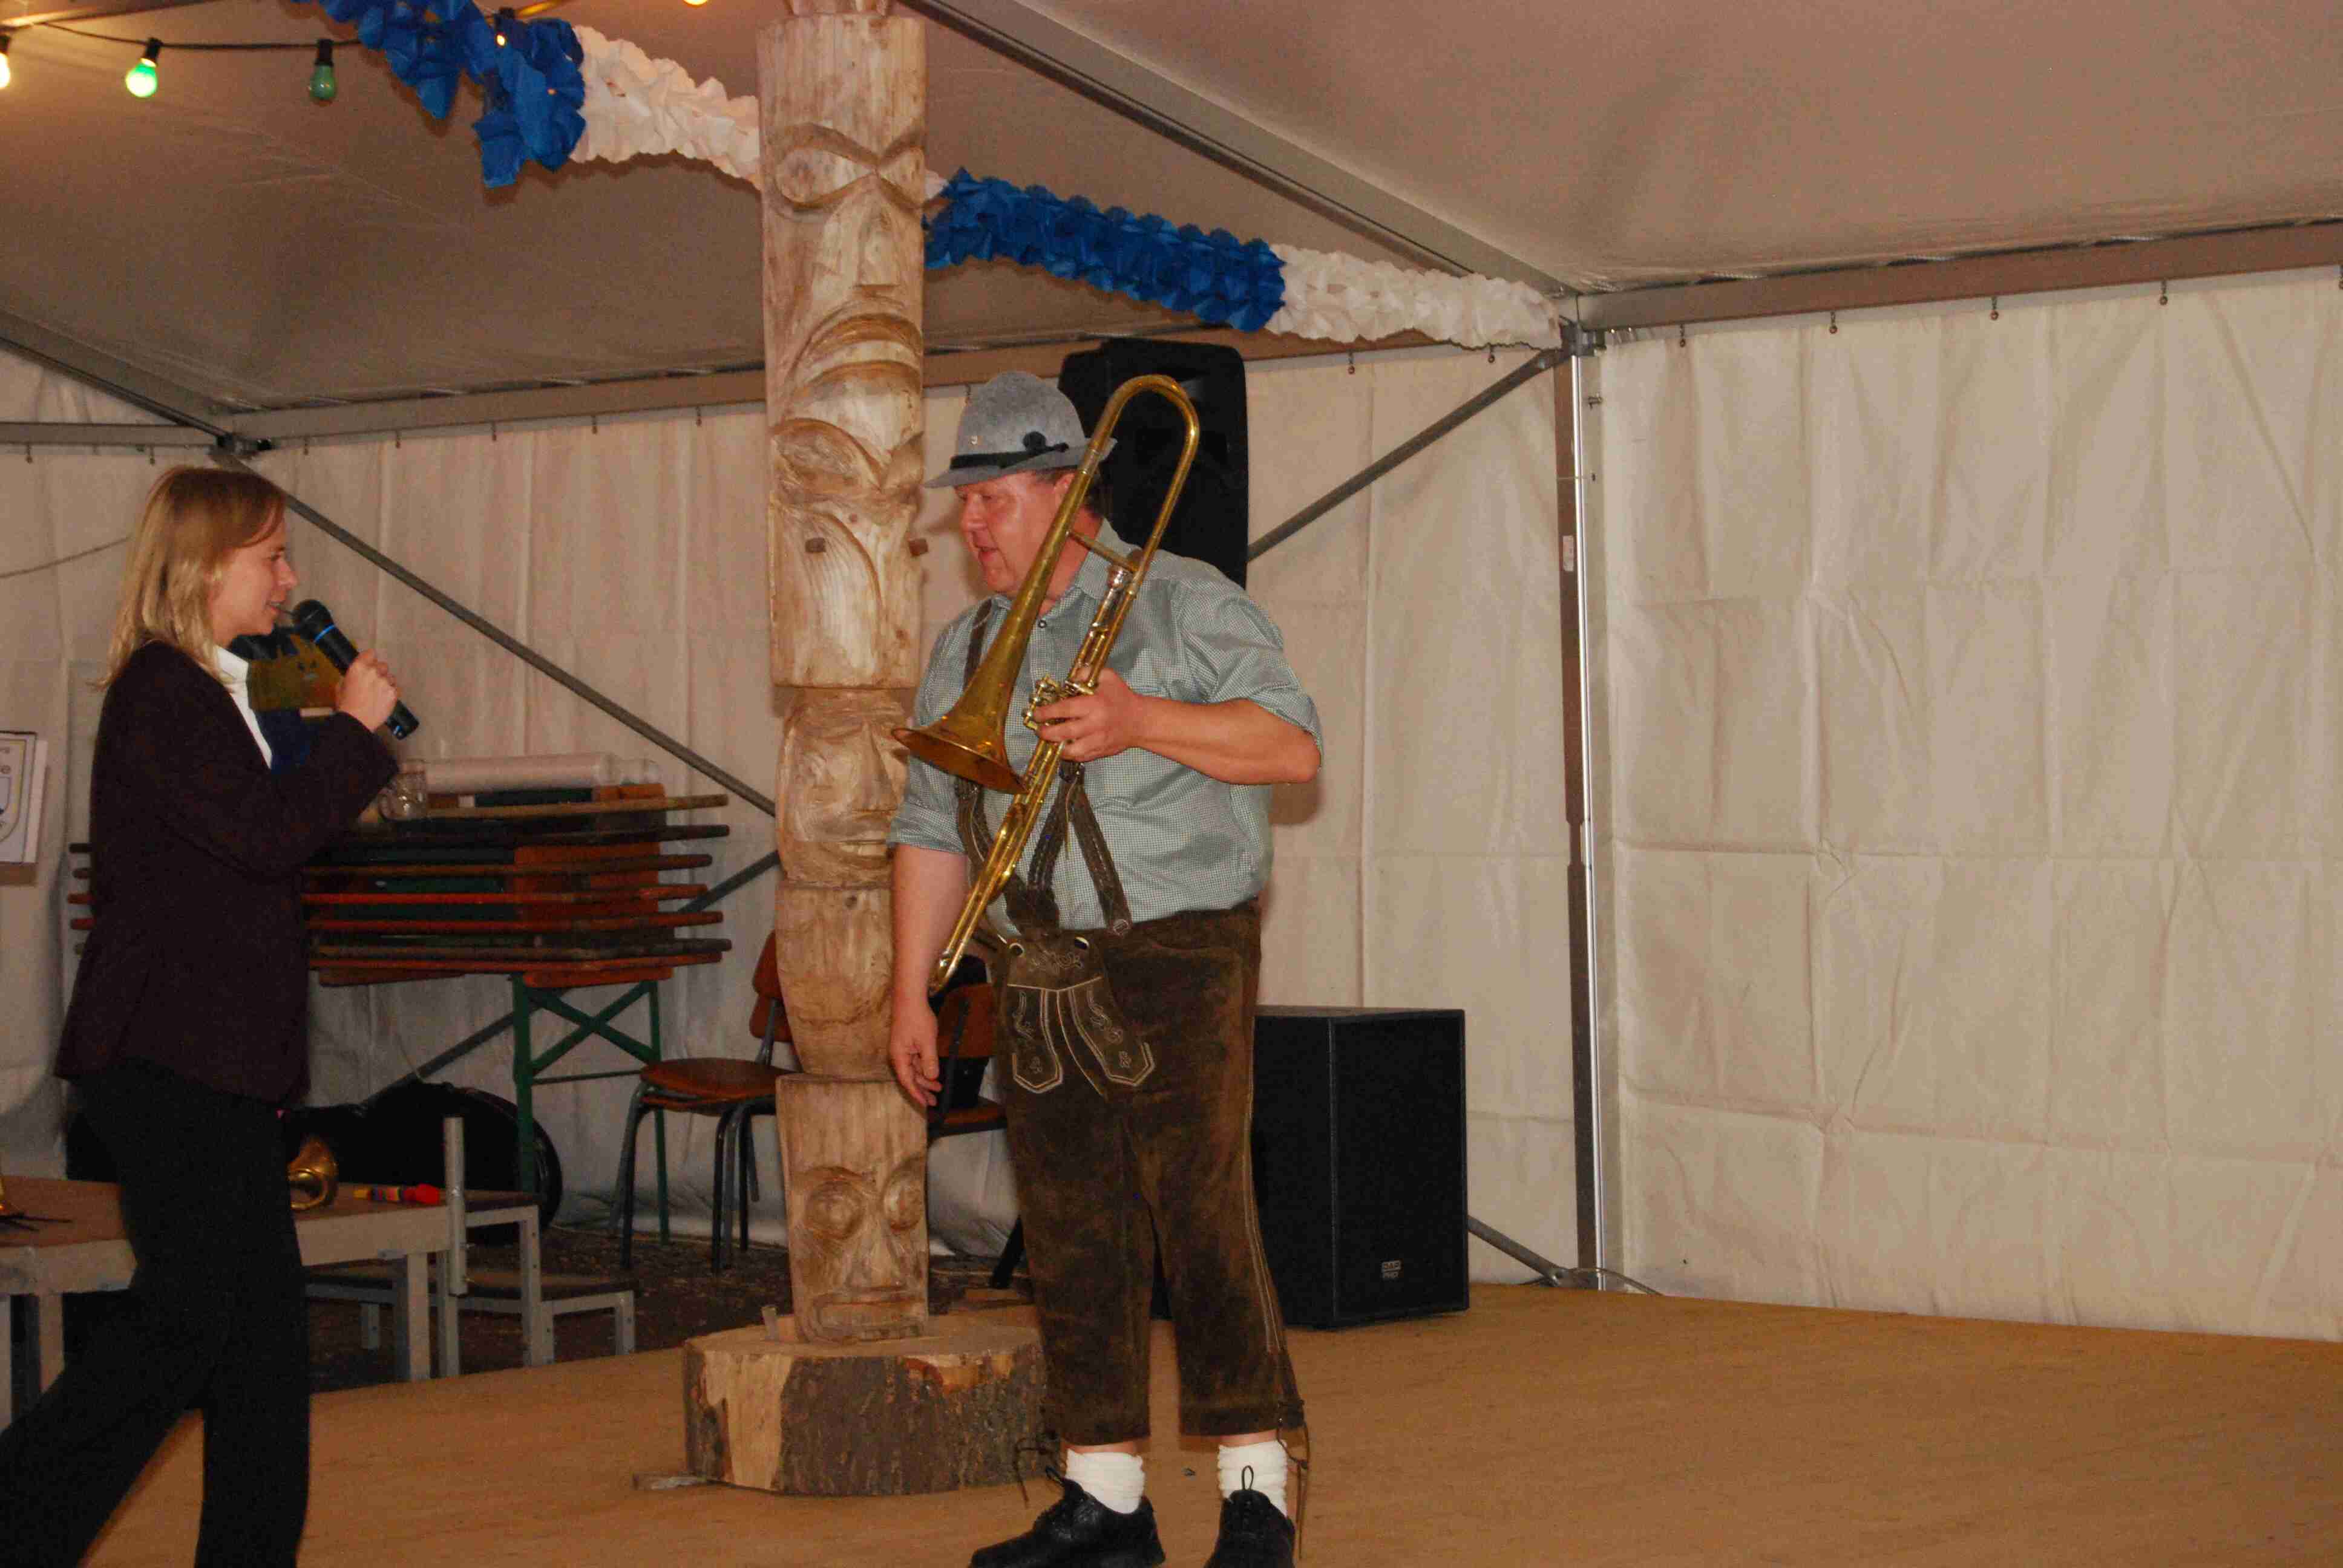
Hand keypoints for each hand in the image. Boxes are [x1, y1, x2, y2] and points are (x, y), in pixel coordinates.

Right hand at [335, 651, 399, 731]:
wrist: (356, 721)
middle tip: (373, 683)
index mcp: (358, 668)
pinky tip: (383, 699)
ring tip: (378, 694)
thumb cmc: (346, 705)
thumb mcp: (340, 686)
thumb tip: (356, 673)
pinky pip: (396, 688)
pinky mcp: (394, 693)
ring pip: (390, 677)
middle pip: (382, 665)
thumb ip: (351, 675)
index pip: (371, 653)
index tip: (369, 664)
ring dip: (386, 683)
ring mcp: (385, 682)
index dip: (370, 659)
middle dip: (378, 672)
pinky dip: (391, 692)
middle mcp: (373, 672)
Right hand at [889, 995, 941, 1108]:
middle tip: (934, 1101)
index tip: (925, 1104)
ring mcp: (903, 1050)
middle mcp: (899, 1055)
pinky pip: (915, 1061)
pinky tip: (933, 1073)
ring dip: (925, 1079)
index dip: (916, 1094)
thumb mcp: (927, 1041)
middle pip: (910, 1077)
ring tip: (938, 1088)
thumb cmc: (917, 1018)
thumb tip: (932, 1078)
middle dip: (923, 1089)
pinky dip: (924, 1068)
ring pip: (914, 1069)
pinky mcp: (908, 1044)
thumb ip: (929, 1061)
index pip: (907, 1081)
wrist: (910, 998)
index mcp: (899, 1057)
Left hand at [1029, 667, 1146, 762]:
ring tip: (1050, 740)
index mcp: (1094, 705)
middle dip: (1046, 732)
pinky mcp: (1100, 752)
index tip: (1037, 714)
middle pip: (1064, 732)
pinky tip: (1064, 747)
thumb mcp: (1108, 677)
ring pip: (1071, 750)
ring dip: (1057, 747)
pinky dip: (1069, 754)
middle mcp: (1095, 725)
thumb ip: (1086, 673)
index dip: (1047, 712)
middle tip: (1039, 730)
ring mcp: (1098, 741)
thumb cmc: (1121, 698)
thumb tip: (1068, 679)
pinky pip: (1080, 757)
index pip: (1065, 709)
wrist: (1140, 721)